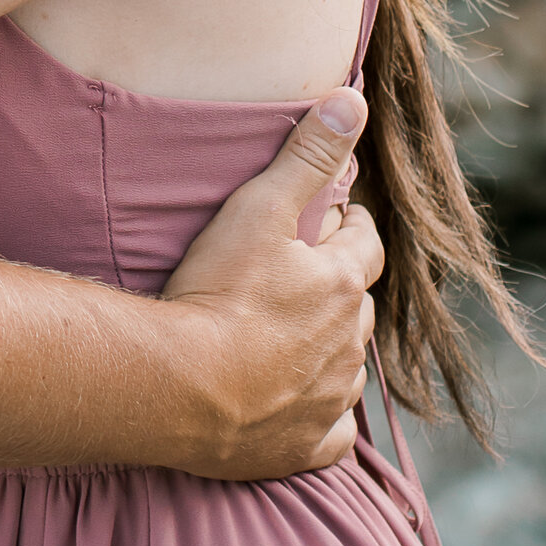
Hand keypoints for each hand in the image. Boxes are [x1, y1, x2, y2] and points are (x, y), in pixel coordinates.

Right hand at [159, 89, 384, 478]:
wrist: (179, 388)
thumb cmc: (214, 293)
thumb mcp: (258, 208)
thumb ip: (306, 155)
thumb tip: (352, 99)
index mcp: (343, 285)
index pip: (367, 247)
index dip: (353, 229)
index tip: (338, 220)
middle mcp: (349, 343)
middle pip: (359, 307)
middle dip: (340, 289)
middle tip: (306, 277)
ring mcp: (329, 399)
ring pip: (346, 366)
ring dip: (330, 350)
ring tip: (293, 338)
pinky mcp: (304, 445)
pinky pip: (329, 433)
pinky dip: (319, 417)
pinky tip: (298, 408)